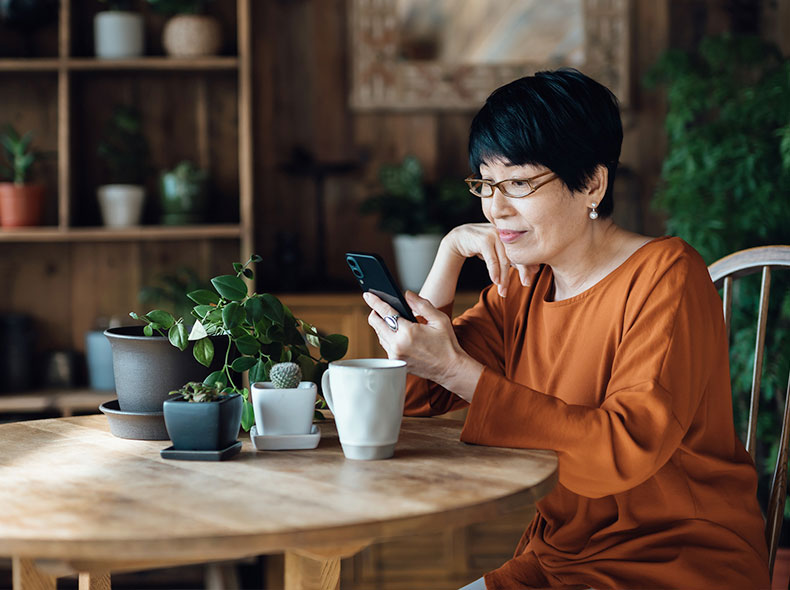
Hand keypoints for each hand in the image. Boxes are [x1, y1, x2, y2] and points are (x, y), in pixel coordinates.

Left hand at [363, 291, 482, 400]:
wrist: (450, 369)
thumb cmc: (447, 344)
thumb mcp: (439, 319)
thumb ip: (421, 304)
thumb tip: (406, 294)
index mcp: (408, 332)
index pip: (385, 312)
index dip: (375, 301)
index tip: (368, 295)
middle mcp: (398, 345)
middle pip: (376, 324)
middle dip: (375, 313)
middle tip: (379, 306)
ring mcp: (395, 356)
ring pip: (379, 335)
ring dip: (382, 325)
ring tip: (390, 319)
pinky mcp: (395, 363)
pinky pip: (385, 346)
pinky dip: (387, 337)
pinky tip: (396, 333)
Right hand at [444, 223, 538, 296]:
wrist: (460, 238)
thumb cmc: (483, 246)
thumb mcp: (499, 253)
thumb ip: (514, 259)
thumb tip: (535, 270)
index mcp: (512, 235)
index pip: (523, 252)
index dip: (527, 266)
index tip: (530, 280)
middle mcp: (505, 233)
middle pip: (516, 256)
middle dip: (522, 271)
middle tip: (526, 284)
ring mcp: (495, 235)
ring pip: (504, 260)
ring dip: (504, 277)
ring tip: (503, 290)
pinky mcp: (484, 239)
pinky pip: (492, 259)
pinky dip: (494, 271)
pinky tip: (495, 281)